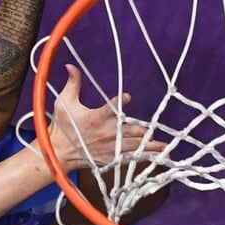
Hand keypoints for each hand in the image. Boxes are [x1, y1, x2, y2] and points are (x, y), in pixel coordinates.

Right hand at [47, 65, 164, 170]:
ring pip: (133, 146)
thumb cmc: (62, 126)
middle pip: (128, 131)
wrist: (59, 152)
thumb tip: (70, 66)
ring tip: (164, 146)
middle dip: (141, 130)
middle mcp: (105, 133)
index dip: (118, 103)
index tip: (128, 97)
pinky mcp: (110, 159)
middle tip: (152, 130)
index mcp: (95, 118)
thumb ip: (72, 84)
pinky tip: (158, 158)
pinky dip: (144, 158)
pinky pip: (130, 159)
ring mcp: (109, 148)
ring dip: (149, 145)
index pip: (108, 109)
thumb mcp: (64, 103)